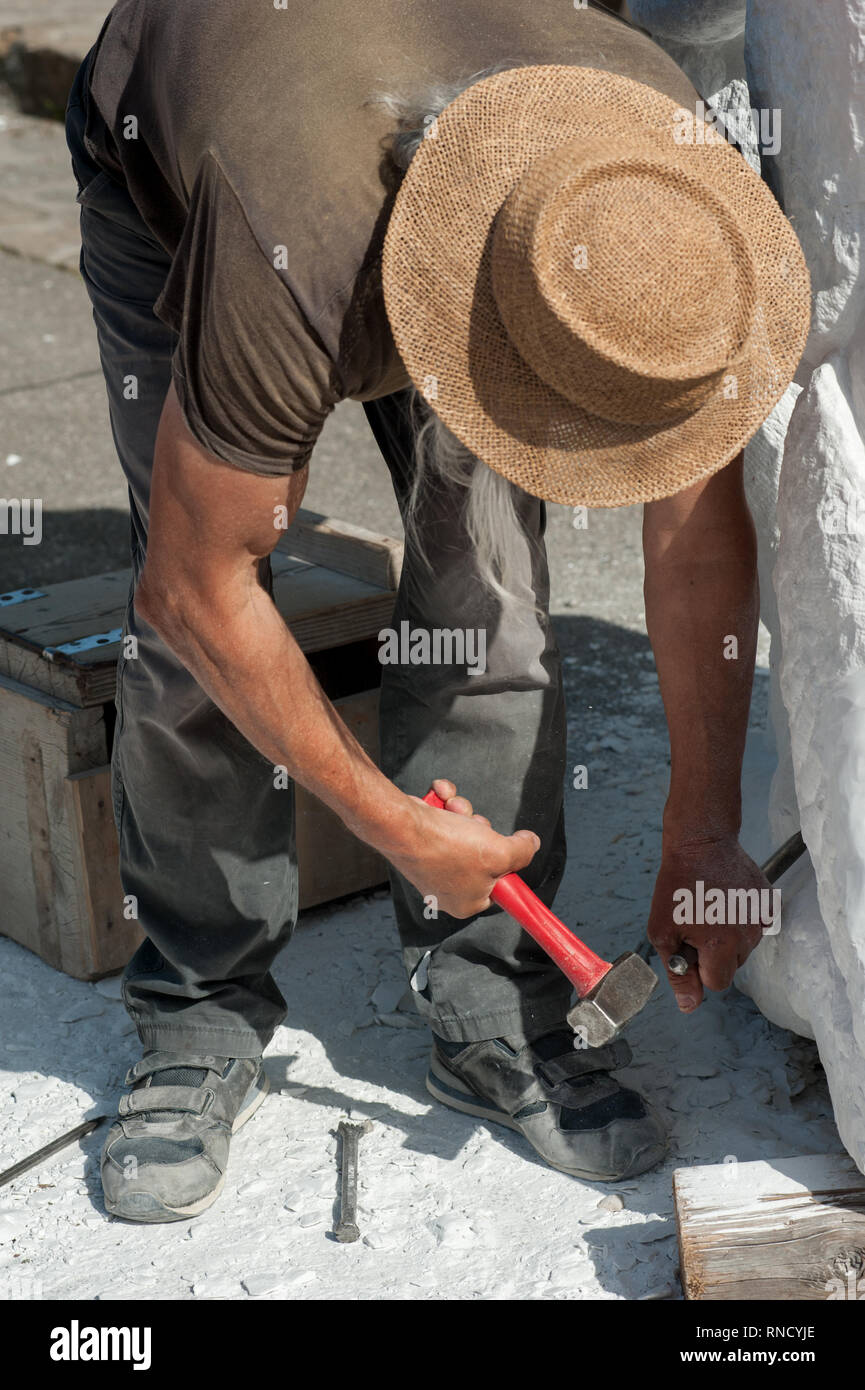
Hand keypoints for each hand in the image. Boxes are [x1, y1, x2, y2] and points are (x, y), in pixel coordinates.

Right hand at [389, 778, 539, 918]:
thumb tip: (531, 844)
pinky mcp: (420, 843)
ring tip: (452, 808)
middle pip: (481, 853)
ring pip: (463, 832)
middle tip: (475, 823)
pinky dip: (443, 805)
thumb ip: (522, 851)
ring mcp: (432, 865)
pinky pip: (442, 821)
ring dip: (462, 812)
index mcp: (466, 902)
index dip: (505, 862)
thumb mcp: (499, 853)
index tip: (507, 850)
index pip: (497, 886)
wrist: (400, 826)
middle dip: (480, 828)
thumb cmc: (445, 846)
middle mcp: (447, 888)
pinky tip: (439, 798)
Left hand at [647, 836, 770, 1012]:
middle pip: (732, 966)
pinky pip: (755, 925)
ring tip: (710, 908)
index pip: (717, 983)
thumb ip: (677, 973)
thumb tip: (689, 1006)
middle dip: (714, 954)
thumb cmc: (676, 886)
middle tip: (696, 923)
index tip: (689, 949)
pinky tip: (726, 900)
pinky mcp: (768, 903)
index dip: (700, 970)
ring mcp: (761, 918)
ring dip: (728, 936)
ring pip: (744, 947)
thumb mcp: (662, 932)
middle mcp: (747, 935)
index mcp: (721, 945)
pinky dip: (741, 919)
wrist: (701, 843)